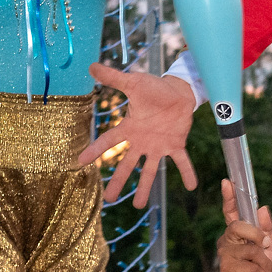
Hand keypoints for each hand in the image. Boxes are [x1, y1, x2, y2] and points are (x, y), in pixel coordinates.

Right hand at [77, 64, 199, 207]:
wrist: (178, 90)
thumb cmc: (154, 88)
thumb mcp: (133, 82)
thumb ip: (113, 77)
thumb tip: (91, 65)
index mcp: (130, 128)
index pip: (108, 141)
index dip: (94, 151)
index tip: (79, 163)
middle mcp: (141, 141)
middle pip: (127, 164)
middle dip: (118, 182)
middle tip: (109, 200)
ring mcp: (158, 145)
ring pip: (150, 170)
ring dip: (145, 187)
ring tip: (139, 206)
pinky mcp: (176, 144)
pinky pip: (181, 161)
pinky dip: (187, 173)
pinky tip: (192, 186)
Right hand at [215, 181, 271, 271]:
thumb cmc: (261, 270)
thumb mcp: (269, 247)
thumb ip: (266, 228)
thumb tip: (263, 208)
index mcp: (238, 233)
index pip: (231, 212)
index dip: (229, 197)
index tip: (227, 182)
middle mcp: (228, 241)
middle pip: (239, 226)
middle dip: (257, 234)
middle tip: (267, 246)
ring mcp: (226, 256)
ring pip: (250, 249)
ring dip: (267, 262)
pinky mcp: (228, 270)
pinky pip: (252, 266)